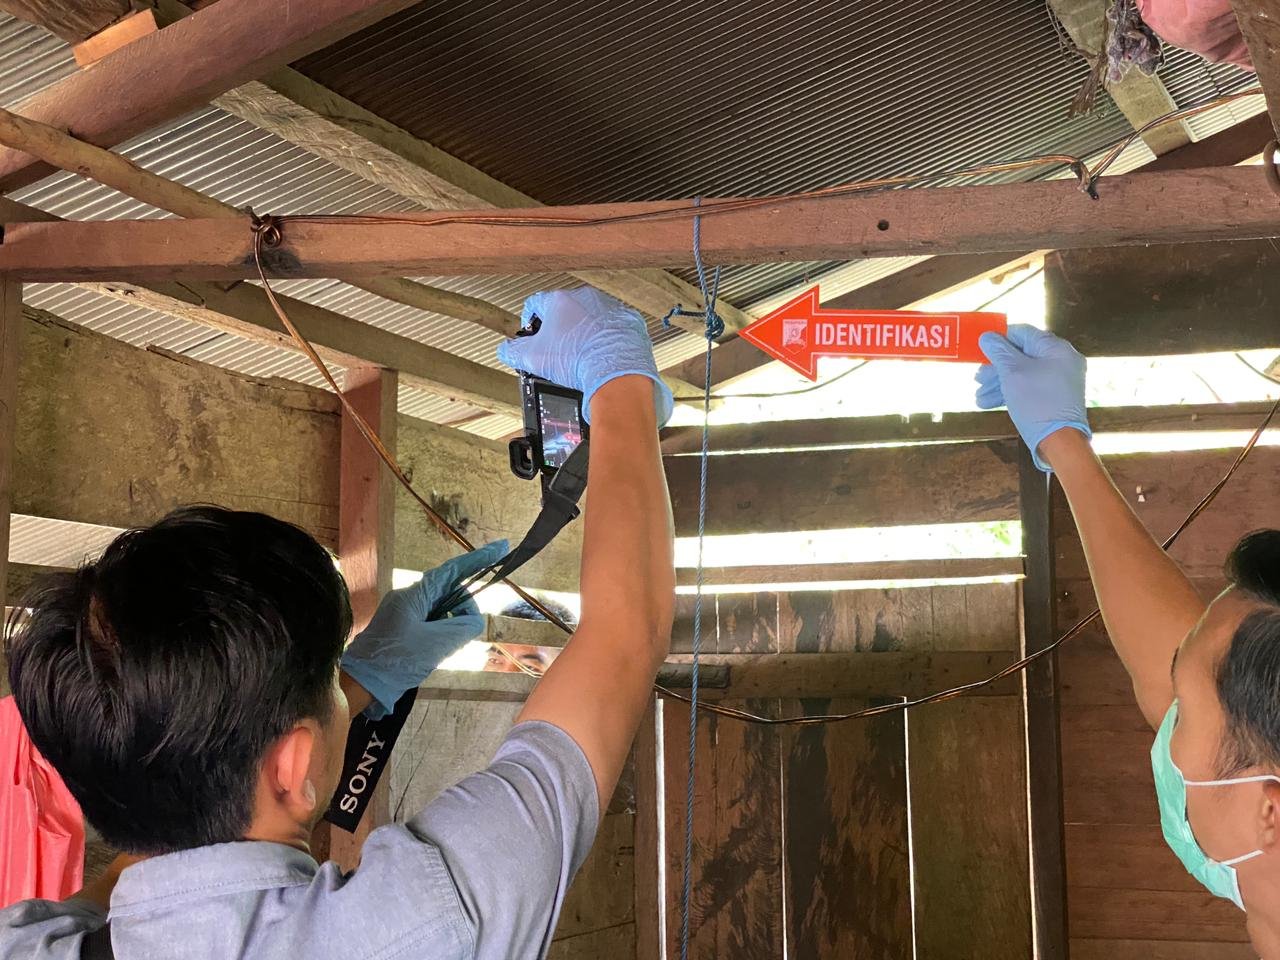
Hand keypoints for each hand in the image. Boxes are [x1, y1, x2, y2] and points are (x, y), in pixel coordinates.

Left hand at [340, 541, 506, 717]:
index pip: (452, 570)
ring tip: (438, 651)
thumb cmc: (396, 662)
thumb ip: (464, 626)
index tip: (502, 547)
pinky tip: (430, 653)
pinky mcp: (399, 626)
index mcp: (414, 595)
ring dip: (448, 626)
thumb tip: (473, 619)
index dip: (478, 559)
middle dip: (461, 610)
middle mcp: (407, 597)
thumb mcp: (437, 645)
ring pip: (439, 609)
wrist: (359, 685)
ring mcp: (401, 612)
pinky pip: (429, 622)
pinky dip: (438, 633)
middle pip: (448, 592)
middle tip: (459, 637)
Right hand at [496, 287, 673, 426]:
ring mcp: (610, 308)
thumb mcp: (533, 358)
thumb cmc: (578, 361)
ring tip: (582, 356)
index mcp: (560, 300)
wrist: (617, 373)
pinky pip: (614, 328)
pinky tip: (602, 356)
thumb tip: (505, 350)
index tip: (532, 335)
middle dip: (560, 329)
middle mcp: (586, 297)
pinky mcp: (630, 321)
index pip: (535, 304)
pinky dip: (608, 339)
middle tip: (558, 351)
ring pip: (591, 318)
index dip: (530, 322)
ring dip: (585, 333)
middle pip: (565, 310)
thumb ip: (513, 351)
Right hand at [975, 324, 1090, 471]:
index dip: (999, 340)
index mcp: (1055, 347)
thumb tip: (986, 336)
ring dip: (999, 384)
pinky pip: (1031, 387)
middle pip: (1021, 355)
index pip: (1022, 333)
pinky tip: (991, 403)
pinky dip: (1012, 392)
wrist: (1059, 441)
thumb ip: (998, 351)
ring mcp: (1061, 379)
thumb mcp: (1012, 373)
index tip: (981, 352)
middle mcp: (1062, 359)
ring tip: (980, 398)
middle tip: (978, 380)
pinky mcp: (1057, 397)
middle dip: (996, 368)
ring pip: (1024, 374)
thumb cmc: (1036, 401)